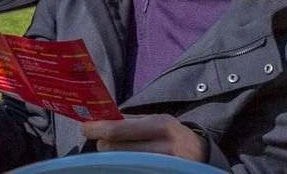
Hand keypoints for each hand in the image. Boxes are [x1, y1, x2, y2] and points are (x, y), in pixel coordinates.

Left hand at [81, 114, 206, 161]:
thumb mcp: (158, 122)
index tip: (85, 128)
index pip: (121, 129)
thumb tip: (102, 118)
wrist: (202, 156)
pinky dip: (126, 167)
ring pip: (126, 163)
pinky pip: (136, 171)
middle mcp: (164, 146)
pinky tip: (126, 163)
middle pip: (119, 150)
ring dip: (114, 159)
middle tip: (100, 143)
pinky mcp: (163, 173)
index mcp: (160, 125)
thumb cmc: (173, 135)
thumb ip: (132, 121)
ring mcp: (165, 165)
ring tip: (113, 153)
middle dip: (105, 146)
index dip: (99, 129)